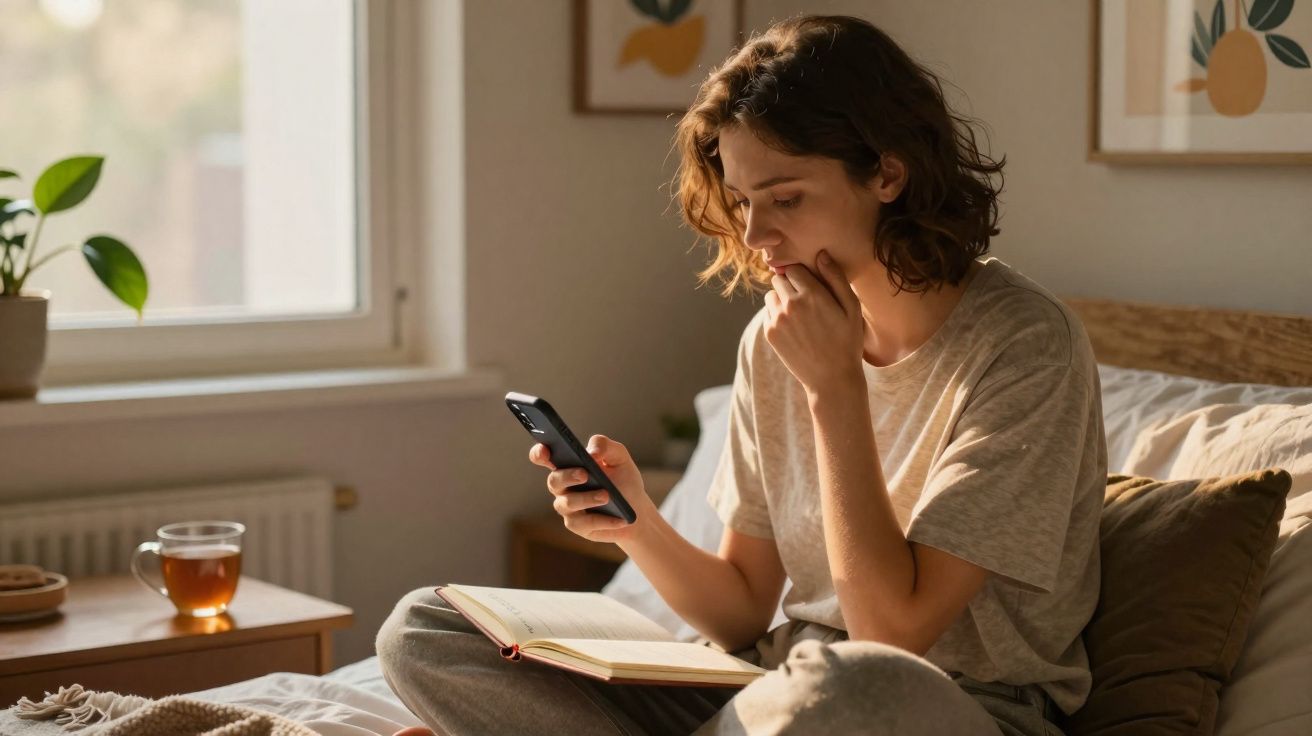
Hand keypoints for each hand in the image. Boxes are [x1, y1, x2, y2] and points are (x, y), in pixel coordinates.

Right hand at [528, 434, 653, 542]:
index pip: (544, 456)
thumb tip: (592, 452)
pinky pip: (585, 523)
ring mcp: (567, 507)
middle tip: (584, 474)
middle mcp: (563, 486)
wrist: (637, 512)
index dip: (539, 453)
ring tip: (607, 496)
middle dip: (568, 476)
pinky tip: (619, 518)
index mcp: (568, 464)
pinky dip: (604, 520)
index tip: (545, 450)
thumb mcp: (619, 458)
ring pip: (568, 503)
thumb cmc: (624, 481)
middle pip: (554, 480)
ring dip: (587, 499)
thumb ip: (605, 446)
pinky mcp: (577, 525)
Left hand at [763, 250, 864, 395]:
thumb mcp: (852, 308)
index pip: (794, 268)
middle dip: (790, 284)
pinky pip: (768, 312)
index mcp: (812, 294)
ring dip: (782, 298)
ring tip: (800, 314)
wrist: (832, 379)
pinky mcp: (770, 333)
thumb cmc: (847, 341)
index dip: (803, 275)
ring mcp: (777, 319)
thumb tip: (820, 254)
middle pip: (779, 278)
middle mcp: (790, 304)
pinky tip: (795, 328)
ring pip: (771, 295)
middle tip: (807, 300)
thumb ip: (835, 278)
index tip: (812, 285)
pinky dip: (777, 315)